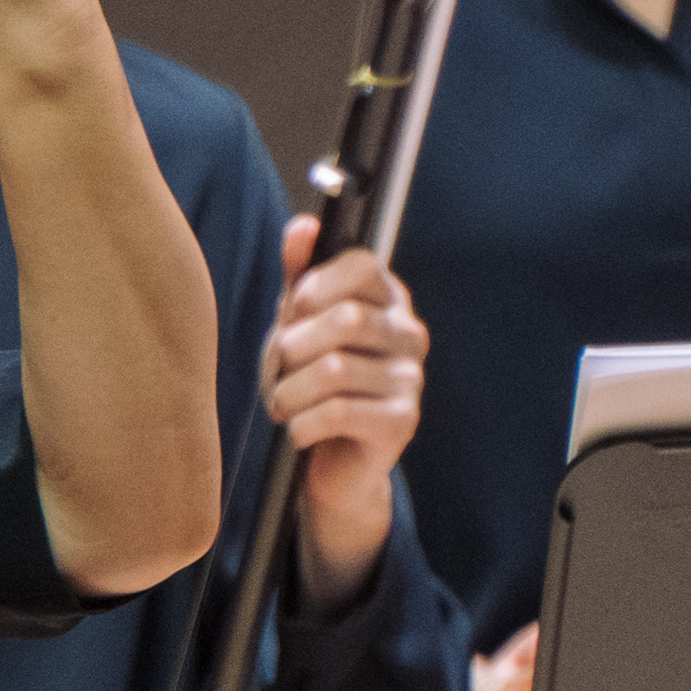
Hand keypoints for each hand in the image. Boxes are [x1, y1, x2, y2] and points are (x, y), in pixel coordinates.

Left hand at [269, 222, 425, 615]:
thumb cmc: (314, 383)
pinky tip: (299, 430)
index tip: (293, 310)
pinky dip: (302, 424)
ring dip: (290, 391)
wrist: (332, 462)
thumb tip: (301, 228)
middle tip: (279, 370)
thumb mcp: (300, 325)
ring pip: (333, 370)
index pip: (362, 265)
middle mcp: (409, 334)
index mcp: (389, 300)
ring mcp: (411, 379)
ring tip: (282, 404)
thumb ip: (299, 276)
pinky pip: (337, 413)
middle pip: (345, 319)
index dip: (317, 285)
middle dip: (293, 347)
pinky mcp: (402, 422)